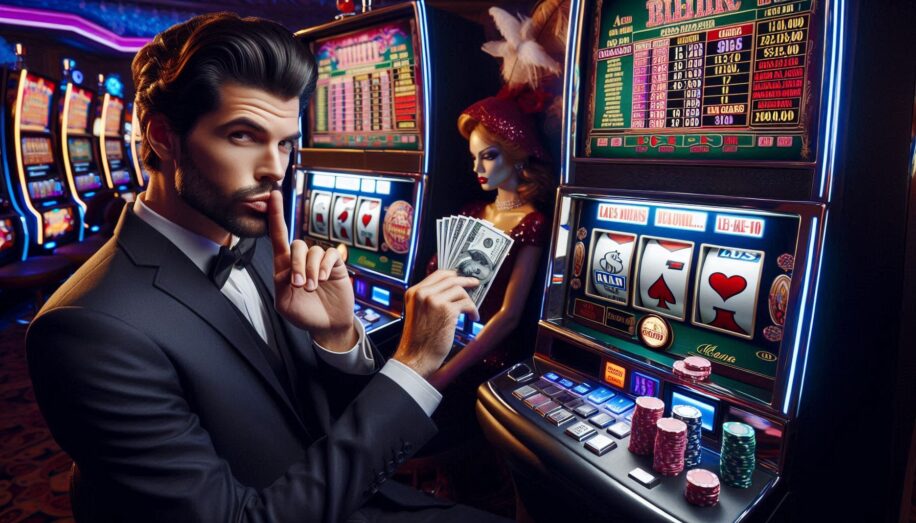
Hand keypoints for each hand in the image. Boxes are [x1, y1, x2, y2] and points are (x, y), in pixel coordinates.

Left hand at [268, 190, 356, 349]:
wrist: (327, 325)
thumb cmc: (303, 314)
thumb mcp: (284, 303)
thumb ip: (282, 284)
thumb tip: (291, 267)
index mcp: (285, 266)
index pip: (278, 236)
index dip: (276, 215)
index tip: (273, 195)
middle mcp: (302, 260)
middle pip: (296, 244)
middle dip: (297, 264)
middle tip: (300, 285)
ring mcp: (319, 262)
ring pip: (313, 251)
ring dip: (311, 270)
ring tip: (314, 287)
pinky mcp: (336, 265)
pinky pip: (330, 254)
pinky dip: (325, 266)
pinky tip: (324, 279)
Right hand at [392, 270, 478, 377]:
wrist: (416, 356)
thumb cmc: (419, 339)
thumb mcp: (417, 312)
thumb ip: (428, 299)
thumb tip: (450, 291)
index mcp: (414, 292)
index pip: (437, 275)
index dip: (452, 275)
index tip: (461, 277)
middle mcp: (422, 293)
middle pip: (451, 279)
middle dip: (466, 281)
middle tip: (474, 284)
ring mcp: (434, 300)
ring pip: (460, 290)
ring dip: (469, 301)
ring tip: (471, 312)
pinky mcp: (446, 310)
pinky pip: (467, 303)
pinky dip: (473, 310)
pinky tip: (473, 317)